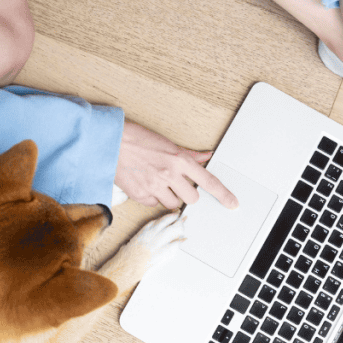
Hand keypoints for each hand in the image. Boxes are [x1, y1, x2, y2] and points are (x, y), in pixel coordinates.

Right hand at [115, 122, 238, 209]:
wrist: (109, 142)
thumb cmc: (135, 138)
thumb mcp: (166, 142)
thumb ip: (188, 154)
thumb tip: (205, 157)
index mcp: (179, 159)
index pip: (208, 181)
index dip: (223, 195)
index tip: (233, 204)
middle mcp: (169, 174)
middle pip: (192, 198)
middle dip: (186, 192)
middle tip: (176, 182)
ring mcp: (154, 186)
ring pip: (173, 204)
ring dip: (169, 196)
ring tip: (158, 181)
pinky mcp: (140, 195)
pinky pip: (154, 204)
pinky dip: (152, 197)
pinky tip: (146, 183)